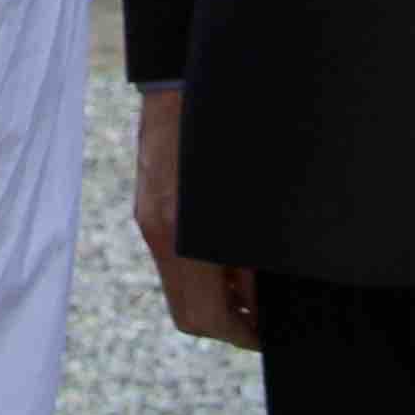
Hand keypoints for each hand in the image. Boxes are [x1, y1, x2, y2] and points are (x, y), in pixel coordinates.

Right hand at [133, 87, 259, 351]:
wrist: (181, 80)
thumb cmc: (227, 132)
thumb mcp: (247, 202)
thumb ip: (249, 254)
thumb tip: (256, 296)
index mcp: (180, 235)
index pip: (203, 317)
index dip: (240, 335)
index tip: (267, 333)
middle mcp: (158, 230)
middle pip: (187, 313)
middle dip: (227, 323)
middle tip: (263, 318)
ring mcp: (148, 217)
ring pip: (179, 286)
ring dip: (215, 296)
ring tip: (253, 285)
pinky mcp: (149, 203)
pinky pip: (173, 257)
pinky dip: (202, 269)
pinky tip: (230, 253)